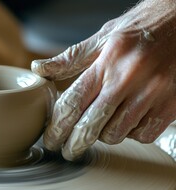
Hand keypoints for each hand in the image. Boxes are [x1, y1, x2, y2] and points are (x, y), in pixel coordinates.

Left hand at [31, 0, 175, 159]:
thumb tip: (38, 69)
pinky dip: (131, 134)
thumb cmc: (142, 27)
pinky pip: (143, 135)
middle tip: (67, 151)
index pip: (73, 103)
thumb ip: (71, 58)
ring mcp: (154, 94)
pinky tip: (127, 120)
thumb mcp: (104, 36)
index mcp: (107, 61)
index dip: (57, 127)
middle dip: (74, 144)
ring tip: (101, 124)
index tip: (50, 140)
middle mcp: (129, 79)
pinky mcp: (172, 105)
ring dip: (103, 135)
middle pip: (91, 126)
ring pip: (117, 134)